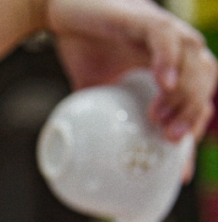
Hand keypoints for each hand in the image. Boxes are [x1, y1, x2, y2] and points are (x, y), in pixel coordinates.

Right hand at [44, 0, 217, 145]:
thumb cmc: (80, 44)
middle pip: (205, 82)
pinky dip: (169, 62)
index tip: (178, 165)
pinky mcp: (148, 18)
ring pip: (195, 62)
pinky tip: (163, 84)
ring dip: (186, 94)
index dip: (192, 131)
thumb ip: (101, 114)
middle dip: (193, 115)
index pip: (197, 99)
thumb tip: (86, 154)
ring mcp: (166, 31)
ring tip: (162, 120)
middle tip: (169, 141)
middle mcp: (176, 47)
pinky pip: (167, 40)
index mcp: (169, 65)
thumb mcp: (93, 88)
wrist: (58, 8)